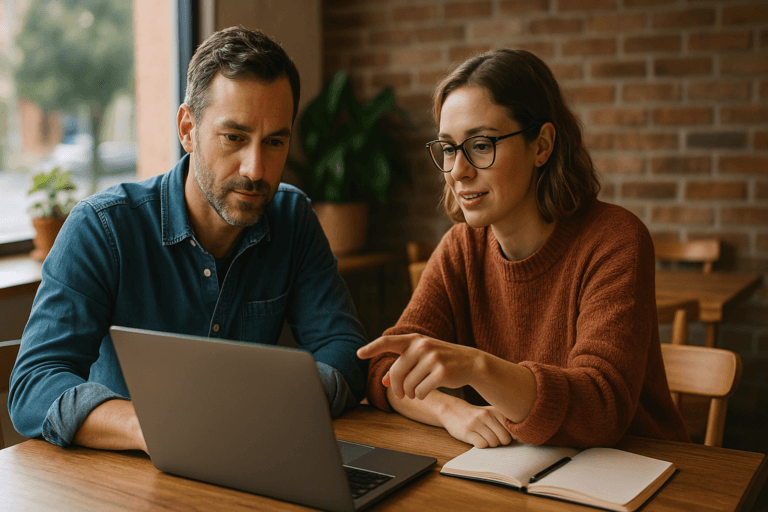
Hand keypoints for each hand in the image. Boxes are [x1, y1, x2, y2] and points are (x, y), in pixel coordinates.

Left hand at [357, 334, 481, 400]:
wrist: (470, 363)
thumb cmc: (441, 360)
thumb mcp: (421, 358)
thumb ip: (402, 366)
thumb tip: (385, 381)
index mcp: (414, 340)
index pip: (388, 341)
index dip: (372, 348)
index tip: (359, 354)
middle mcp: (422, 346)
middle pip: (397, 372)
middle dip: (396, 387)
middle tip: (399, 394)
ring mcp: (432, 358)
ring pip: (408, 384)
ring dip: (410, 392)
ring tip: (416, 390)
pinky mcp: (441, 373)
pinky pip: (420, 391)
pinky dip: (420, 395)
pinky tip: (426, 391)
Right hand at [442, 402, 515, 447]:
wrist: (452, 410)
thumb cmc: (476, 416)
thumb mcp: (491, 414)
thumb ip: (505, 424)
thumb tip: (522, 438)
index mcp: (495, 410)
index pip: (513, 429)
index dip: (512, 437)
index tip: (508, 437)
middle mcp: (487, 415)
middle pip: (504, 438)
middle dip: (501, 442)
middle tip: (493, 438)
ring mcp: (476, 423)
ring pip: (493, 443)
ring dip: (490, 444)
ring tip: (484, 437)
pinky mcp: (467, 431)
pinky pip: (482, 445)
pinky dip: (481, 445)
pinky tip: (477, 439)